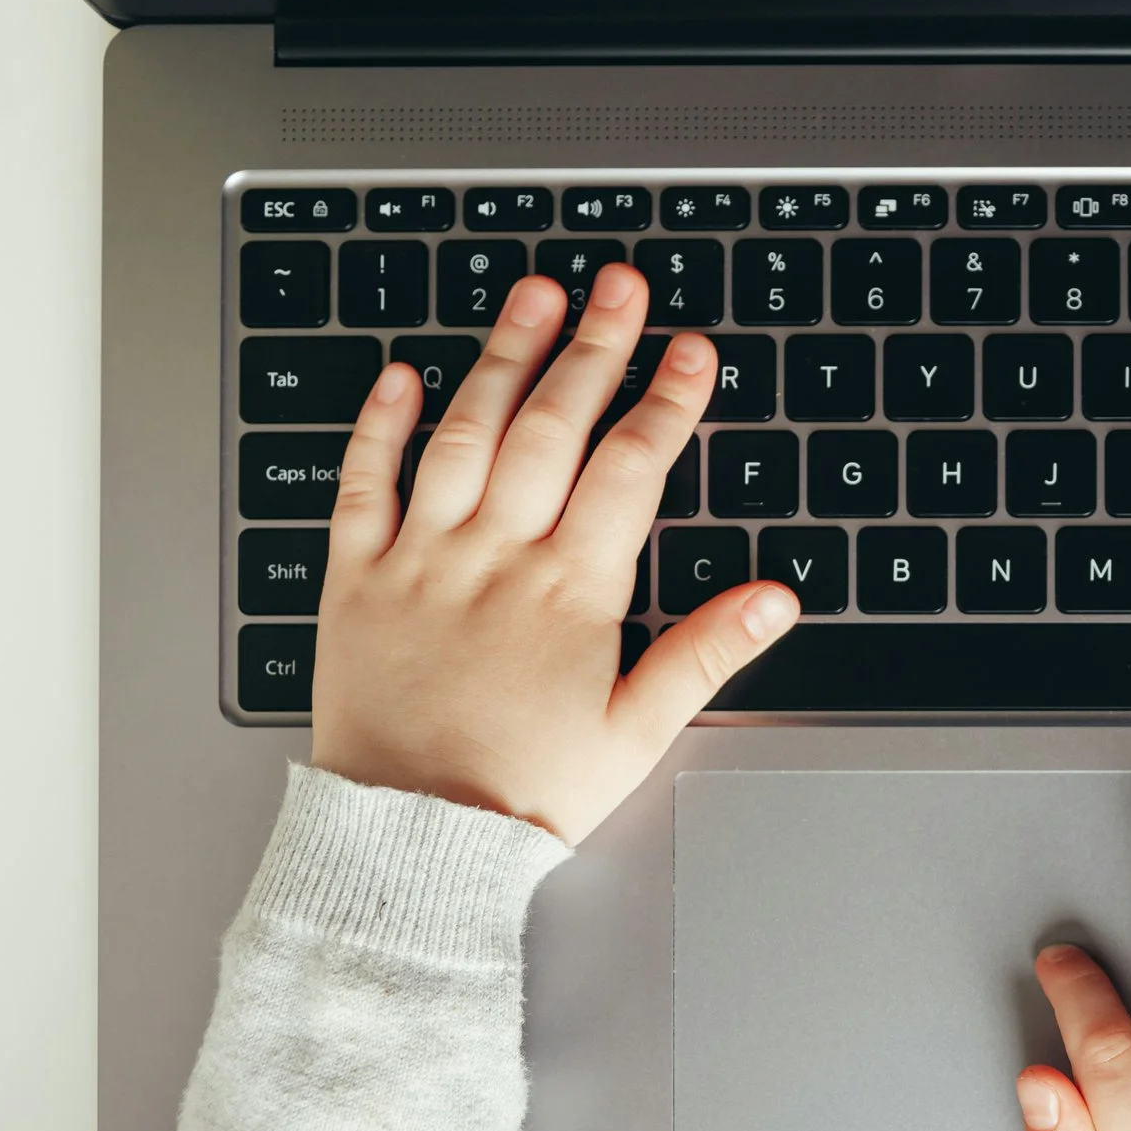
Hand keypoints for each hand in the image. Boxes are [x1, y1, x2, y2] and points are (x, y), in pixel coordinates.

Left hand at [311, 264, 796, 842]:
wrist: (412, 844)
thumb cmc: (523, 795)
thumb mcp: (635, 734)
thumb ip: (705, 654)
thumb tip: (774, 599)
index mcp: (571, 593)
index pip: (630, 469)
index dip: (667, 402)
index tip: (691, 352)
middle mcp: (497, 560)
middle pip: (553, 428)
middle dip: (595, 348)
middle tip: (623, 286)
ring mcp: (422, 562)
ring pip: (466, 435)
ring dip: (503, 356)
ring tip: (535, 295)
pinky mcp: (356, 582)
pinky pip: (363, 486)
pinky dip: (380, 426)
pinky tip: (403, 377)